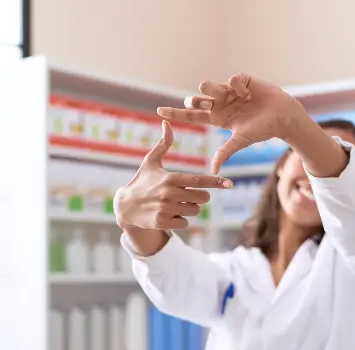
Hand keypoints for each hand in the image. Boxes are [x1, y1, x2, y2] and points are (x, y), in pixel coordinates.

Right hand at [114, 121, 232, 230]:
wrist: (125, 206)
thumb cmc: (142, 181)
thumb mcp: (151, 161)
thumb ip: (163, 144)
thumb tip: (167, 122)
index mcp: (171, 178)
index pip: (199, 180)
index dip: (216, 182)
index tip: (229, 184)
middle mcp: (169, 194)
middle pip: (202, 198)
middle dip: (200, 197)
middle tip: (190, 194)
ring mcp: (166, 209)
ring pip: (194, 211)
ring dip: (190, 208)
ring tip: (176, 204)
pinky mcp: (162, 222)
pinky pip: (184, 223)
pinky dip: (180, 220)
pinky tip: (168, 214)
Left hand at [158, 74, 305, 173]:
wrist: (283, 116)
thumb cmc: (263, 130)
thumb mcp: (241, 141)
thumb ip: (225, 152)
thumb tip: (212, 171)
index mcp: (218, 118)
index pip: (192, 116)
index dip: (176, 113)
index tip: (158, 111)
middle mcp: (221, 104)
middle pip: (197, 100)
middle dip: (195, 100)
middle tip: (200, 104)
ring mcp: (230, 92)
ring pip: (210, 86)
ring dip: (215, 90)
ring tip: (228, 95)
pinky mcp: (242, 81)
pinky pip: (231, 79)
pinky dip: (238, 86)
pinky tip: (249, 93)